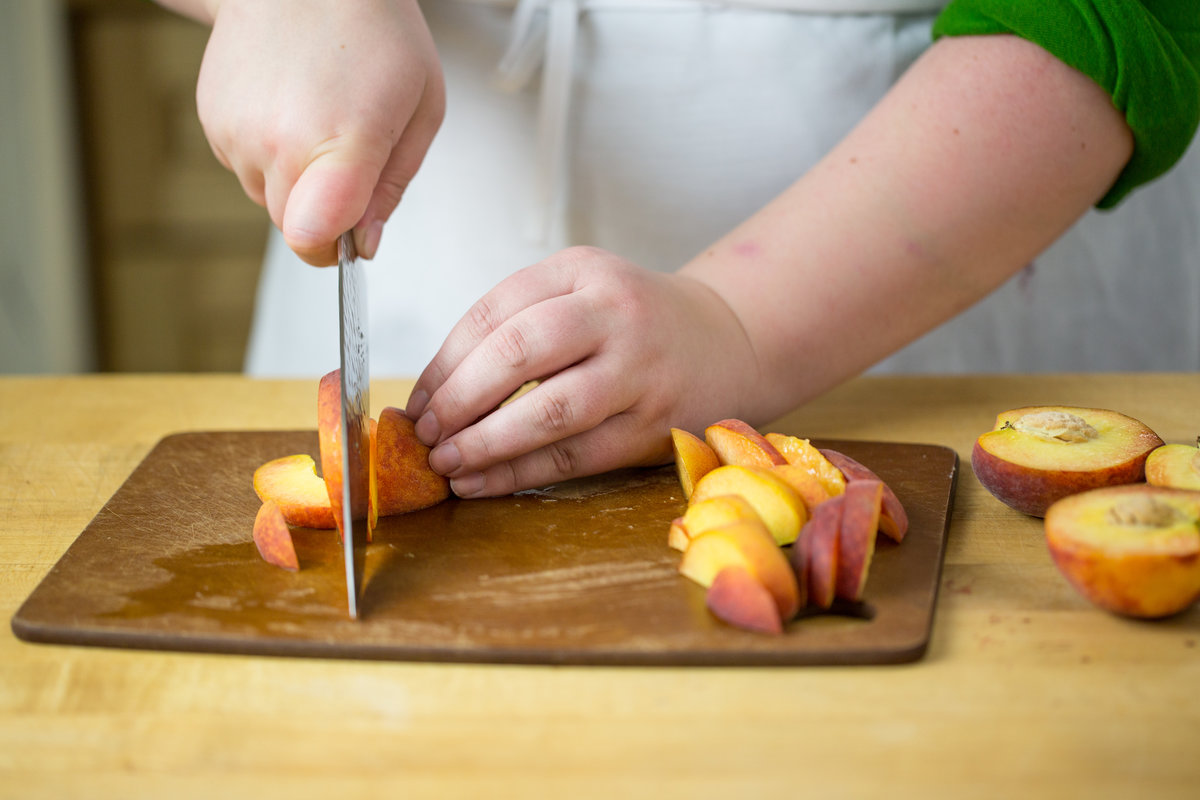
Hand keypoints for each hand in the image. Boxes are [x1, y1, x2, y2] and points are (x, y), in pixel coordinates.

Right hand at [195, 0, 443, 263]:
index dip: (336, 249)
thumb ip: (392, 187)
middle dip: (326, 213)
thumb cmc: (371, 31)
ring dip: (297, 181)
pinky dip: (269, 154)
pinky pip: (245, 168)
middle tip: (351, 158)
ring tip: (320, 120)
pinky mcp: (212, 120)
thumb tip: (366, 242)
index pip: (313, 237)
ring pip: (269, 200)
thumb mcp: (420, 111)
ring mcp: (236, 131)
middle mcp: (277, 140)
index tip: (353, 236)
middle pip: (295, 229)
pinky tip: (291, 109)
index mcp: (339, 140)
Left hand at [404, 247, 760, 496]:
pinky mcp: (654, 425)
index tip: (418, 400)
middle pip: (519, 353)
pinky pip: (576, 456)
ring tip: (447, 463)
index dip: (445, 362)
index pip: (495, 312)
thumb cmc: (636, 323)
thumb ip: (518, 324)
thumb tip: (436, 392)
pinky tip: (486, 483)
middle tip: (426, 433)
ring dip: (486, 443)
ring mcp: (640, 371)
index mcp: (583, 271)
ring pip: (550, 411)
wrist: (728, 342)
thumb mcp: (581, 292)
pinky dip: (522, 474)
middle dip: (459, 400)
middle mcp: (614, 313)